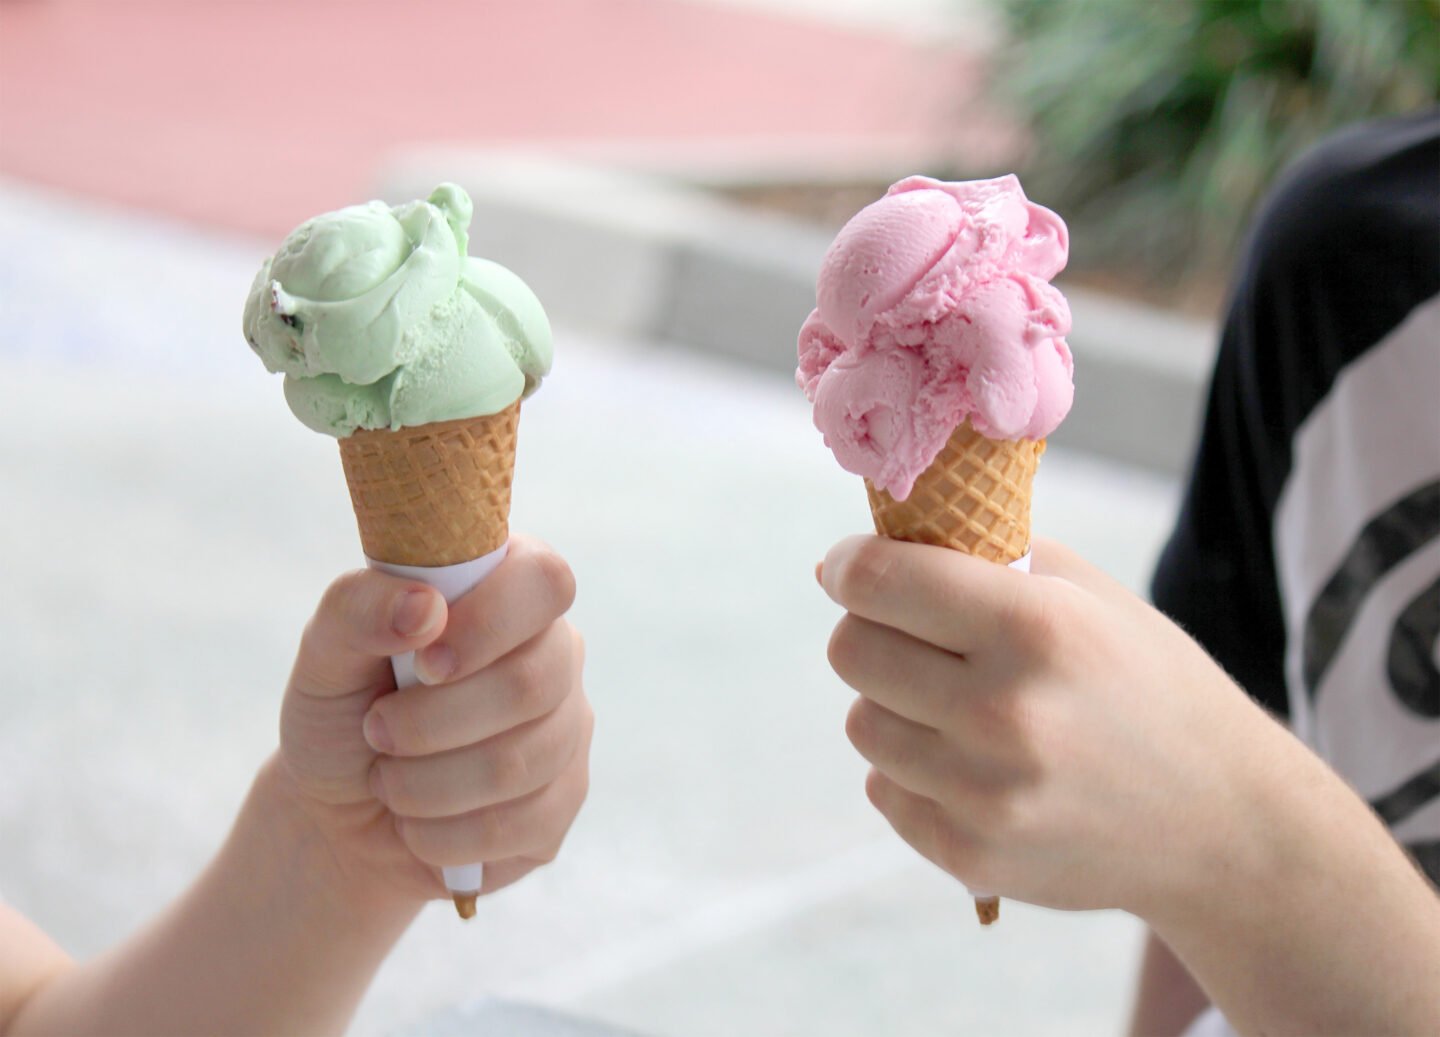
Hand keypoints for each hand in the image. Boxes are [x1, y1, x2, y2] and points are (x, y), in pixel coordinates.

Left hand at [275, 534, 590, 905]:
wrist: (338, 815)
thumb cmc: (342, 714)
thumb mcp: (325, 654)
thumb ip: (358, 610)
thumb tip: (424, 606)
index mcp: (507, 591)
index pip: (544, 581)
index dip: (489, 622)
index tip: (424, 662)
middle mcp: (553, 655)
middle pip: (532, 684)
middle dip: (431, 723)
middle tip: (378, 731)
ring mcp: (568, 731)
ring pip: (519, 764)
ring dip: (426, 784)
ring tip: (387, 781)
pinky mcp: (562, 805)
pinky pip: (519, 827)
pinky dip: (442, 834)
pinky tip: (416, 822)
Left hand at [819, 534, 1295, 918]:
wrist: (1226, 823)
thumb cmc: (1146, 686)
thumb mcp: (1087, 595)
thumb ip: (978, 558)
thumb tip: (844, 565)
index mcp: (1036, 628)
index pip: (878, 580)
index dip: (851, 565)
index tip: (853, 567)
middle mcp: (1004, 712)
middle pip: (851, 650)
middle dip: (871, 631)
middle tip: (914, 637)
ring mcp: (985, 793)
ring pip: (862, 722)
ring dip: (892, 705)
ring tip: (956, 706)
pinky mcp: (971, 854)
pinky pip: (884, 789)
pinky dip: (912, 771)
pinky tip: (972, 765)